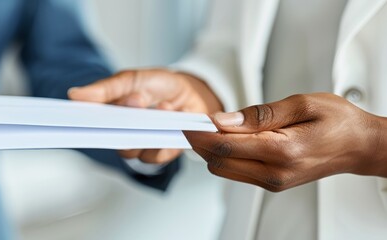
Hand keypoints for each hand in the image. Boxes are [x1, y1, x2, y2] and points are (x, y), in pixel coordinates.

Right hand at [69, 69, 222, 163]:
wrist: (192, 94)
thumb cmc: (158, 85)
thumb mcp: (131, 79)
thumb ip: (105, 89)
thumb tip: (74, 94)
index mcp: (107, 114)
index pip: (86, 123)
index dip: (82, 121)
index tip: (86, 113)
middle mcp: (118, 133)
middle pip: (108, 138)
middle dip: (123, 120)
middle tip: (137, 100)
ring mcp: (137, 146)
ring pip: (130, 149)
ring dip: (148, 128)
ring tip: (165, 106)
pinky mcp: (156, 155)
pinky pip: (152, 156)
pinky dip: (163, 140)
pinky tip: (173, 123)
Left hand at [185, 93, 386, 191]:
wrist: (360, 146)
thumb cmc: (338, 121)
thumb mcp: (301, 104)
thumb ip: (259, 114)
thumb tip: (223, 120)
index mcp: (282, 151)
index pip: (225, 147)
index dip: (200, 134)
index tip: (185, 122)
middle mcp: (274, 173)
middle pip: (218, 162)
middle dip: (202, 142)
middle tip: (196, 121)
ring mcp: (272, 182)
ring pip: (223, 170)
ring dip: (212, 150)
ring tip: (215, 127)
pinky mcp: (271, 184)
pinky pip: (236, 172)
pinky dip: (226, 156)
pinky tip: (230, 139)